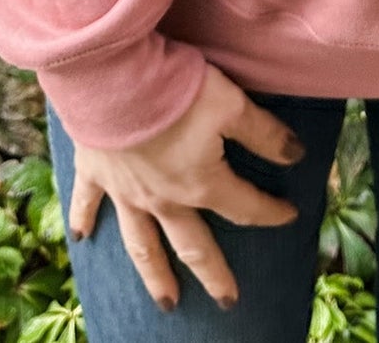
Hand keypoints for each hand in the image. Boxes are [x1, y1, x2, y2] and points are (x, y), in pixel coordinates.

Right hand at [64, 61, 304, 310]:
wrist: (113, 77)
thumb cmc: (176, 90)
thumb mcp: (232, 104)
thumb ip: (264, 134)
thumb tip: (296, 156)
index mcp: (201, 184)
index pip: (244, 207)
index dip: (271, 212)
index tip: (290, 216)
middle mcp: (163, 199)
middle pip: (193, 245)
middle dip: (213, 274)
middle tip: (227, 302)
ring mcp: (125, 191)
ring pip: (142, 244)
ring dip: (155, 274)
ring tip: (167, 302)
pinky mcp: (94, 171)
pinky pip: (87, 203)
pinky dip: (83, 220)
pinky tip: (81, 238)